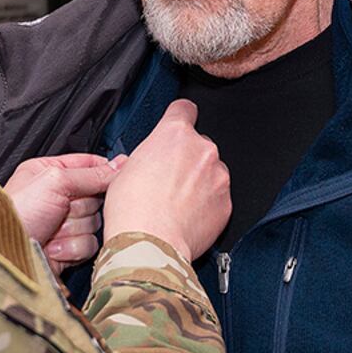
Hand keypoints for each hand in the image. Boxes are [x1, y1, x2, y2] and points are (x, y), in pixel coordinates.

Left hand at [5, 154, 117, 272]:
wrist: (6, 254)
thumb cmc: (17, 213)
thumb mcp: (54, 181)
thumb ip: (90, 173)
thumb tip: (119, 165)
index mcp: (48, 172)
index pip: (88, 165)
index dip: (103, 171)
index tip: (116, 174)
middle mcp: (55, 197)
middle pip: (95, 196)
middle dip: (81, 206)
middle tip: (63, 209)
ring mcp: (62, 224)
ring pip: (94, 223)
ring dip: (75, 228)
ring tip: (53, 230)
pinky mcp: (66, 248)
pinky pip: (88, 244)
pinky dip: (73, 247)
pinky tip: (54, 247)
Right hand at [103, 100, 229, 262]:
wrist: (149, 244)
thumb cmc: (131, 209)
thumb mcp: (125, 169)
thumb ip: (148, 155)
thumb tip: (150, 162)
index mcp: (174, 134)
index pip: (185, 109)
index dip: (179, 117)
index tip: (178, 124)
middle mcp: (202, 149)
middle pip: (198, 144)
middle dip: (186, 159)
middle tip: (166, 180)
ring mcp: (218, 176)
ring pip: (211, 171)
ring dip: (198, 182)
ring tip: (176, 203)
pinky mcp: (226, 203)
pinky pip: (218, 197)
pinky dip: (206, 204)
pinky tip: (187, 217)